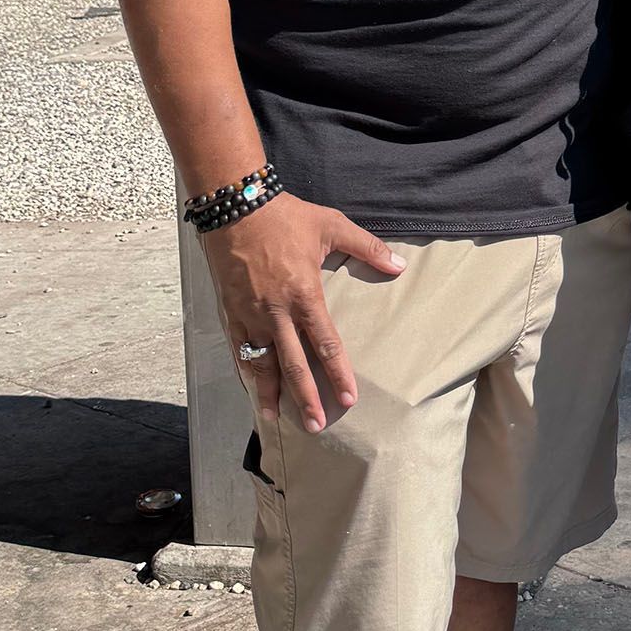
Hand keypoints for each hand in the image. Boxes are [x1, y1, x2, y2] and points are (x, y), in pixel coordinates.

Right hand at [201, 193, 404, 431]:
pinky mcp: (230, 311)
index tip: (349, 398)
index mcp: (304, 294)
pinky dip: (246, 370)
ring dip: (270, 392)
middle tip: (316, 425)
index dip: (338, 373)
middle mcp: (276, 311)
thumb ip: (368, 248)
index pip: (325, 343)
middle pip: (293, 363)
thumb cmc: (286, 216)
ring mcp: (250, 314)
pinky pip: (239, 348)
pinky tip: (252, 387)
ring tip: (275, 418)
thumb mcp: (331, 225)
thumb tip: (400, 265)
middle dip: (306, 397)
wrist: (234, 205)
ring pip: (261, 362)